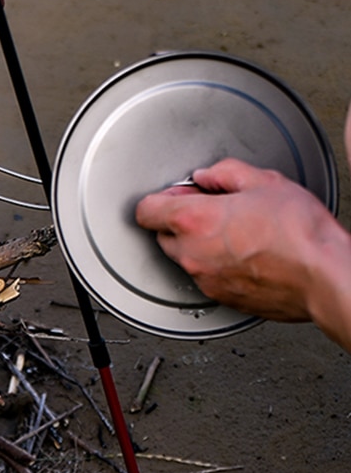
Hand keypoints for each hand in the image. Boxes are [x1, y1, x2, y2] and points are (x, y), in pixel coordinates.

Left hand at [135, 158, 341, 322]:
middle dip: (180, 222)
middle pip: (163, 235)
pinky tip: (245, 255)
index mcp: (193, 220)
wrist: (328, 277)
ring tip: (235, 233)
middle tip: (212, 211)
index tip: (178, 196)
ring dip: (199, 246)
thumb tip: (207, 176)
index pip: (145, 210)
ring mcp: (207, 281)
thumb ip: (224, 172)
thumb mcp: (263, 181)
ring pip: (185, 259)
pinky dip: (217, 267)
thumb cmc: (301, 233)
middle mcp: (193, 254)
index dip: (161, 199)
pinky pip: (207, 278)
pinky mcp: (225, 300)